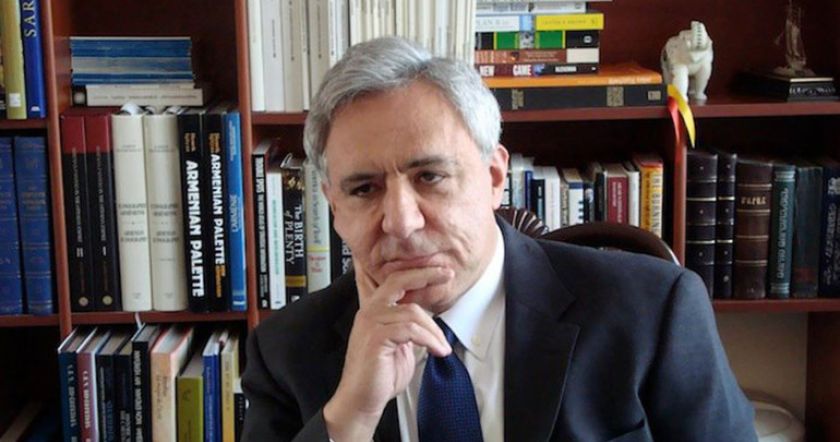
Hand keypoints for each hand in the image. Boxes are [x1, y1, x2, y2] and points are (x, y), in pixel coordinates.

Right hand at [323, 265, 453, 440]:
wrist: (362, 400)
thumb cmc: (380, 376)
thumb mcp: (400, 345)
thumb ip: (409, 328)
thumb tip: (428, 320)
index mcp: (374, 310)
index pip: (395, 281)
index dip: (418, 272)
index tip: (441, 270)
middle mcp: (369, 312)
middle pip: (399, 281)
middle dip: (426, 275)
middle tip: (448, 275)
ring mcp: (371, 323)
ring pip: (412, 312)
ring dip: (434, 330)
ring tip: (443, 347)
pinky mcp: (376, 338)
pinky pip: (411, 330)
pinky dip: (429, 340)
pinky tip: (437, 351)